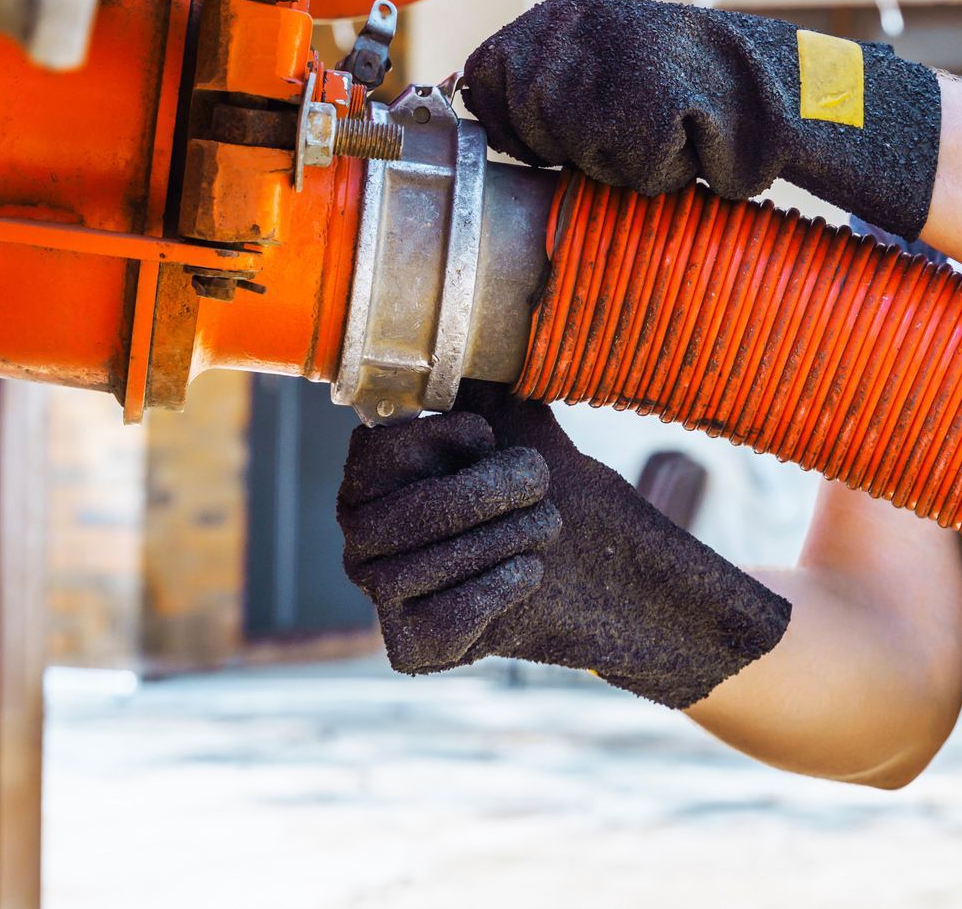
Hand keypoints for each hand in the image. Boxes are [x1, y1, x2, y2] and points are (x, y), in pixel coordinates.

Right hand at [337, 381, 790, 707]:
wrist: (601, 571)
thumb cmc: (552, 490)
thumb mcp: (519, 424)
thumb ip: (487, 381)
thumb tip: (486, 313)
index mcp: (371, 476)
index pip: (374, 454)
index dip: (436, 443)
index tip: (489, 440)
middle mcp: (360, 537)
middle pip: (401, 515)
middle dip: (483, 496)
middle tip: (540, 484)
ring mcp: (381, 596)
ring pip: (422, 569)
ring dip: (503, 540)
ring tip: (547, 528)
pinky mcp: (413, 648)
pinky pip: (442, 619)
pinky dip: (497, 592)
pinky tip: (529, 574)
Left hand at [463, 0, 944, 238]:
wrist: (767, 85)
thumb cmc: (675, 89)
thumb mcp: (590, 64)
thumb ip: (531, 81)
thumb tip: (460, 100)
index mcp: (553, 18)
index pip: (481, 78)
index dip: (511, 123)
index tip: (554, 134)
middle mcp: (574, 32)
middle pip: (526, 125)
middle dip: (570, 148)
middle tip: (627, 123)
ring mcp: (610, 65)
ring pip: (575, 154)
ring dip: (618, 161)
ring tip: (660, 127)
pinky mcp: (650, 103)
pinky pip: (629, 171)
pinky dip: (660, 171)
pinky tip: (687, 139)